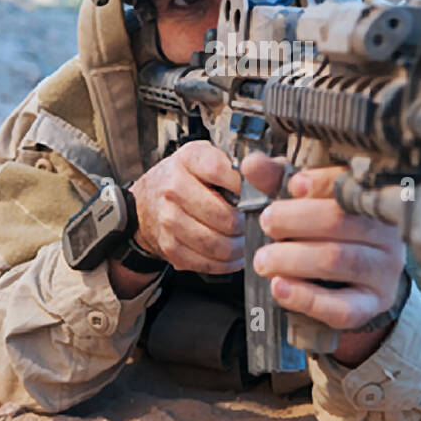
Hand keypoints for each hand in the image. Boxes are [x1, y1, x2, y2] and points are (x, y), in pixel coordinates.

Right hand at [128, 140, 244, 275]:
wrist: (147, 201)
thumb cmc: (187, 178)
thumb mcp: (209, 156)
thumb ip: (240, 163)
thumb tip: (273, 173)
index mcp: (189, 159)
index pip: (220, 171)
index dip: (244, 185)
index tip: (256, 193)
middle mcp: (174, 187)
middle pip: (224, 216)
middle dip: (245, 224)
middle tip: (253, 223)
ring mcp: (168, 219)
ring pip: (217, 244)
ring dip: (238, 247)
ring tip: (244, 240)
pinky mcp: (169, 246)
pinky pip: (206, 263)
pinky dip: (225, 263)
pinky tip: (231, 255)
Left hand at [240, 154, 406, 338]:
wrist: (352, 282)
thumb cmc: (324, 232)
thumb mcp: (303, 201)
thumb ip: (278, 181)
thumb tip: (252, 163)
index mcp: (371, 199)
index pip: (351, 183)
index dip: (322, 182)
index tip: (293, 185)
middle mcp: (385, 233)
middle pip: (341, 221)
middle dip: (296, 221)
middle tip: (266, 223)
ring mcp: (383, 271)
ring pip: (340, 260)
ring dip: (294, 259)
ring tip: (263, 260)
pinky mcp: (372, 304)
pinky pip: (343, 307)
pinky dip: (307, 298)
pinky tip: (280, 287)